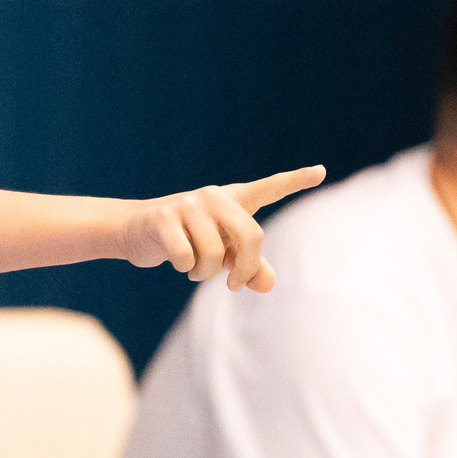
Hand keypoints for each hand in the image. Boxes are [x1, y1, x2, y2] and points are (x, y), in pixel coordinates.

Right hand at [119, 166, 323, 291]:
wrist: (136, 232)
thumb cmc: (188, 241)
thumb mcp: (222, 255)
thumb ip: (249, 267)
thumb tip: (269, 284)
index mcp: (234, 201)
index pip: (269, 189)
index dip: (295, 180)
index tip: (320, 172)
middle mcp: (214, 196)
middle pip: (251, 236)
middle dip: (245, 269)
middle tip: (235, 285)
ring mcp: (188, 204)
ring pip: (214, 254)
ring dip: (205, 274)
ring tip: (195, 269)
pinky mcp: (164, 217)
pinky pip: (186, 256)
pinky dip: (184, 268)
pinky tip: (177, 261)